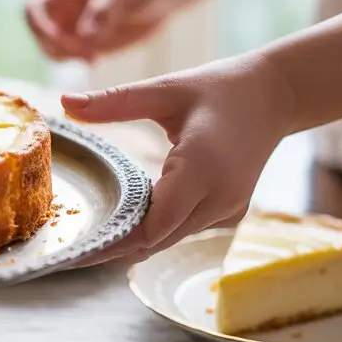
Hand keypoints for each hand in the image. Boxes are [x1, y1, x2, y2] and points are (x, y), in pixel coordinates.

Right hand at [26, 0, 173, 61]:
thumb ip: (104, 10)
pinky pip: (72, 59)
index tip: (60, 38)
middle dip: (58, 47)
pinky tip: (97, 60)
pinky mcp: (88, 44)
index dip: (40, 26)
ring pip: (53, 51)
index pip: (34, 9)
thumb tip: (85, 37)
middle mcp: (65, 11)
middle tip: (87, 52)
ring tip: (93, 56)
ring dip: (67, 58)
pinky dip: (78, 62)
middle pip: (41, 35)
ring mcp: (75, 29)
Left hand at [60, 52, 295, 266]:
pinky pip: (182, 230)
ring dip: (130, 243)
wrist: (277, 95)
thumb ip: (115, 101)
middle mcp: (220, 196)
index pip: (155, 223)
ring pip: (169, 239)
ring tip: (84, 246)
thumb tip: (65, 101)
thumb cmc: (218, 88)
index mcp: (203, 166)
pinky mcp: (229, 212)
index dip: (114, 240)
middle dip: (113, 247)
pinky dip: (152, 233)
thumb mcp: (164, 89)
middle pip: (158, 238)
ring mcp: (228, 209)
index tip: (76, 246)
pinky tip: (119, 231)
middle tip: (67, 254)